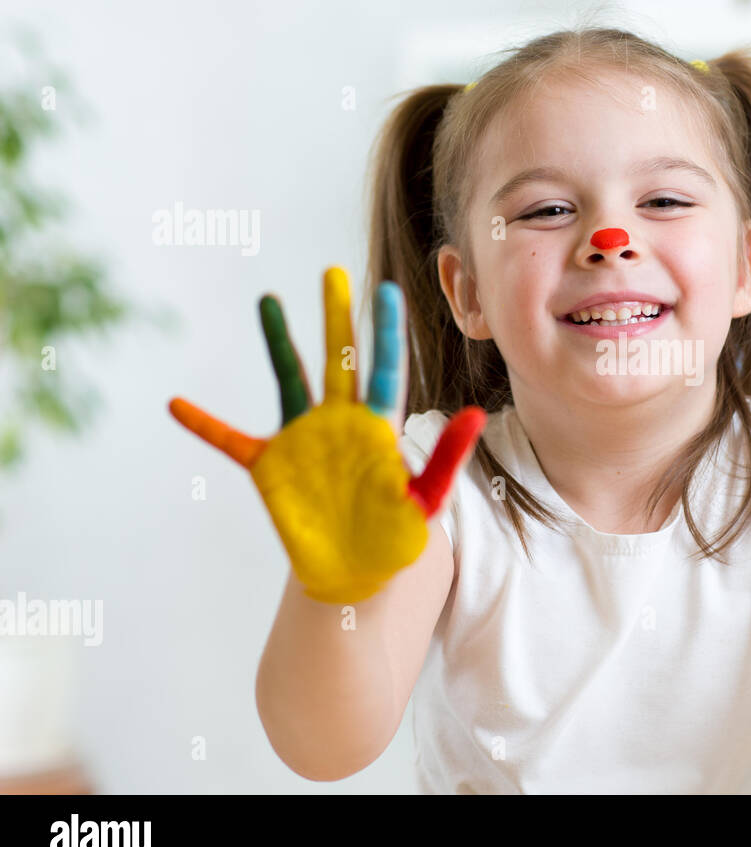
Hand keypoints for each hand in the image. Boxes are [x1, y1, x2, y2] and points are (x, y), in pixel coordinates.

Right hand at [168, 267, 485, 602]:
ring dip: (277, 340)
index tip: (388, 290)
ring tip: (269, 299)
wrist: (354, 573)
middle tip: (333, 272)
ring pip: (288, 378)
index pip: (384, 369)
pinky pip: (230, 439)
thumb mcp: (426, 500)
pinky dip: (204, 424)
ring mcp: (302, 439)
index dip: (386, 331)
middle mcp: (340, 422)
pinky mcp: (269, 465)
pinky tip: (175, 403)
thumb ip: (446, 458)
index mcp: (378, 427)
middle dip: (336, 316)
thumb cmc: (396, 539)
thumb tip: (478, 414)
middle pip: (337, 359)